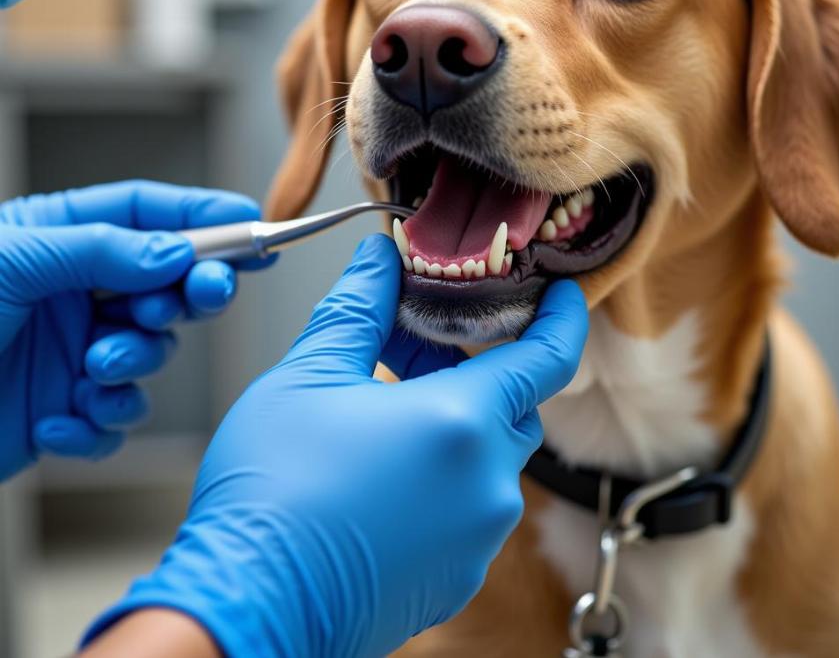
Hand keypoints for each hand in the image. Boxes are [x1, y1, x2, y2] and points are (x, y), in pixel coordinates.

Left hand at [0, 180, 267, 480]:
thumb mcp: (12, 262)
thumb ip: (103, 251)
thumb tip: (176, 253)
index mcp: (58, 239)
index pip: (148, 214)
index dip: (203, 216)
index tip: (252, 225)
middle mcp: (74, 293)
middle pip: (164, 281)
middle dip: (189, 291)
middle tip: (206, 294)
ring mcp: (73, 351)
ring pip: (149, 351)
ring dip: (134, 364)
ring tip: (95, 370)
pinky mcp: (65, 409)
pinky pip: (116, 414)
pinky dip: (100, 422)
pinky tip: (63, 420)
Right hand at [81, 234, 587, 657]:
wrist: (247, 607)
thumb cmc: (273, 493)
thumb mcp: (310, 375)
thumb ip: (360, 307)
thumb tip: (380, 258)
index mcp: (463, 424)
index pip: (548, 358)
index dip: (563, 319)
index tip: (564, 296)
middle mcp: (487, 486)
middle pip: (513, 406)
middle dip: (477, 371)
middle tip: (417, 350)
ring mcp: (477, 539)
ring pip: (490, 459)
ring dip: (455, 426)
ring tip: (383, 413)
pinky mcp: (456, 577)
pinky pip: (470, 510)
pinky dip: (445, 479)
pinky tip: (384, 475)